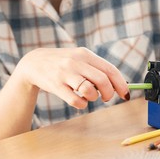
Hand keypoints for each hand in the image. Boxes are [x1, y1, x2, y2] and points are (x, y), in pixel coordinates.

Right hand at [15, 47, 129, 108]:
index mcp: (85, 54)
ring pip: (89, 91)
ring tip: (89, 96)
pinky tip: (79, 100)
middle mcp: (76, 62)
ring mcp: (65, 73)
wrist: (34, 63)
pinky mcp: (55, 85)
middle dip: (109, 93)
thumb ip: (96, 69)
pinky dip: (81, 104)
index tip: (125, 94)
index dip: (121, 84)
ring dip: (93, 98)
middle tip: (106, 98)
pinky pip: (75, 100)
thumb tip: (118, 85)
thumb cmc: (63, 63)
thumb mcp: (79, 58)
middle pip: (103, 81)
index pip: (110, 70)